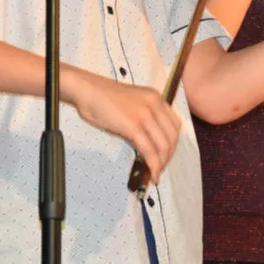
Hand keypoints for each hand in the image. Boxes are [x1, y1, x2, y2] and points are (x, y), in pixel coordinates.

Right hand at [63, 68, 181, 184]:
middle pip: (172, 137)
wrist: (88, 90)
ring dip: (161, 164)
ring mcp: (145, 115)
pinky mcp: (133, 126)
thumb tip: (149, 141)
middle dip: (168, 156)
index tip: (165, 154)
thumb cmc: (104, 97)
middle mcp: (155, 104)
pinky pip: (149, 150)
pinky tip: (151, 174)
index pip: (175, 125)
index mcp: (156, 98)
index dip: (173, 144)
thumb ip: (145, 117)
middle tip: (160, 167)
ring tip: (155, 174)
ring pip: (163, 146)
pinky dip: (153, 165)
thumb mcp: (133, 102)